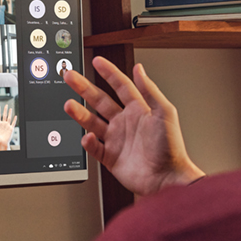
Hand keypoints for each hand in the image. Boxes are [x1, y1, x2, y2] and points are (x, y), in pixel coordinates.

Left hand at [0, 104, 15, 149]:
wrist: (0, 143)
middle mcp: (3, 125)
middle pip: (4, 115)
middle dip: (5, 110)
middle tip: (6, 105)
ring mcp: (7, 126)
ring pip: (9, 118)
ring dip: (10, 113)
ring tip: (10, 109)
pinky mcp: (11, 129)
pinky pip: (13, 123)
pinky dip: (14, 119)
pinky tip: (15, 116)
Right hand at [63, 56, 203, 196]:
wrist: (168, 178)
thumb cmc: (171, 148)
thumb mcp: (165, 112)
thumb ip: (149, 89)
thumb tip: (139, 69)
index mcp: (139, 110)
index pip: (120, 86)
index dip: (109, 73)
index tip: (97, 62)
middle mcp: (126, 123)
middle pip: (100, 100)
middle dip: (84, 88)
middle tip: (71, 77)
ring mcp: (117, 140)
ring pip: (93, 122)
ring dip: (80, 113)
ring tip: (69, 105)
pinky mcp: (111, 158)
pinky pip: (95, 148)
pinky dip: (89, 143)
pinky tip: (87, 137)